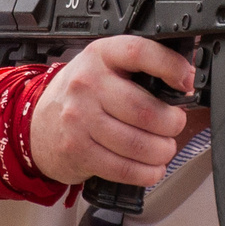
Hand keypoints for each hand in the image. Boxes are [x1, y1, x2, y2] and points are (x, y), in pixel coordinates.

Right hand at [29, 37, 193, 189]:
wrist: (38, 124)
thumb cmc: (81, 95)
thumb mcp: (105, 67)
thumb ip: (140, 68)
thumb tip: (186, 79)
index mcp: (100, 56)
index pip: (139, 52)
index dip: (170, 66)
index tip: (186, 81)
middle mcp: (87, 84)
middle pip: (145, 110)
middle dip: (172, 123)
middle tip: (174, 125)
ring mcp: (80, 120)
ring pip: (138, 143)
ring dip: (162, 151)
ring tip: (164, 148)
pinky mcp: (79, 151)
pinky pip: (123, 168)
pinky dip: (146, 173)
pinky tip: (152, 168)